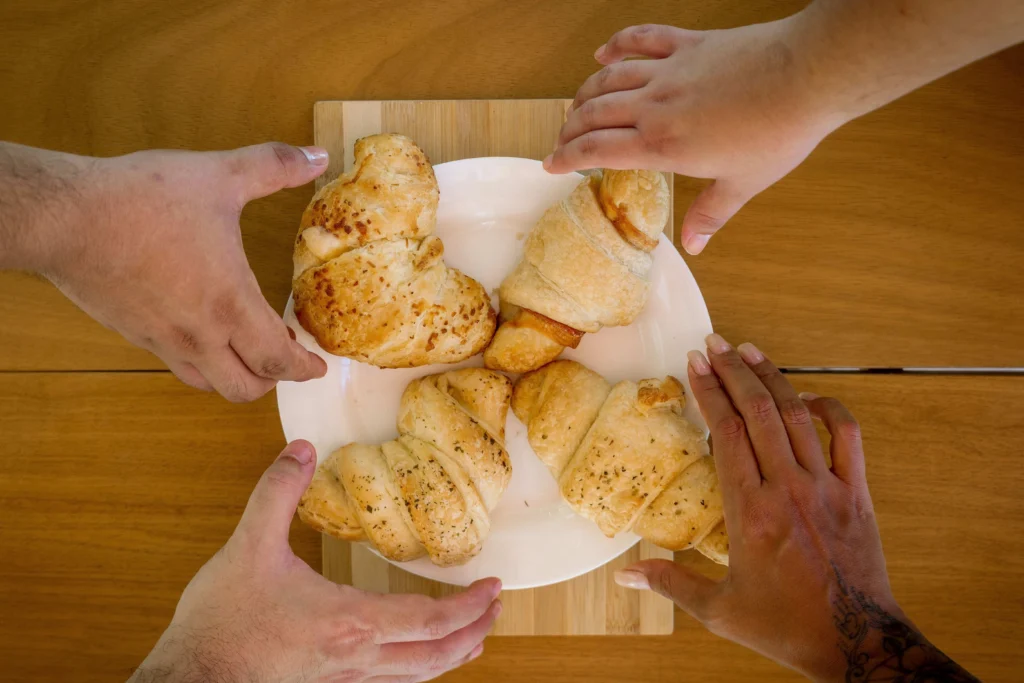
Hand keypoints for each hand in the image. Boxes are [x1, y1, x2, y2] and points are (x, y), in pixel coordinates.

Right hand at [43, 143, 329, 400]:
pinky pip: (175, 362)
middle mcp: (199, 334)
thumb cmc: (143, 200)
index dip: (303, 369)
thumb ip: (273, 167)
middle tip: (284, 358)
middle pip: (244, 388)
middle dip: (272, 381)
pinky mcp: (133, 333)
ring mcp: (163, 339)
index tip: (317, 366)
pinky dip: (200, 360)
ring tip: (246, 348)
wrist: (65, 218)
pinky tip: (201, 329)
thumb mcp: (219, 175)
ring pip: (207, 383)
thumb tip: (317, 156)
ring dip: (234, 375)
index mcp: (230, 304)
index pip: (278, 361)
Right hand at [131, 440, 501, 682]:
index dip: (468, 605)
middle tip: (495, 611)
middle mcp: (357, 658)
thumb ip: (277, 492)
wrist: (189, 680)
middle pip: (435, 655)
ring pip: (414, 676)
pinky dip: (415, 670)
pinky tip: (412, 661)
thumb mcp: (248, 546)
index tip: (494, 587)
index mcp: (349, 622)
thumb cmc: (221, 622)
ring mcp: (343, 679)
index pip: (430, 619)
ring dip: (450, 656)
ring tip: (471, 640)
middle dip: (473, 632)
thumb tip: (301, 449)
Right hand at [546, 21, 839, 254]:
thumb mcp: (742, 184)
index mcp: (663, 145)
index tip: (549, 165)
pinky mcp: (688, 44)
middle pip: (593, 114)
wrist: (808, 75)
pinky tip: (603, 53)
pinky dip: (616, 45)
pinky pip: (641, 40)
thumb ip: (711, 214)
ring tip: (575, 107)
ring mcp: (669, 71)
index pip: (596, 151)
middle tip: (561, 141)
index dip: (566, 157)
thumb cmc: (779, 133)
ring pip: (608, 79)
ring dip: (585, 93)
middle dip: (569, 129)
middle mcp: (655, 106)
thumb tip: (693, 245)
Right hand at [614, 334, 980, 681]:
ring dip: (772, 378)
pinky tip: (807, 397)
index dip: (708, 392)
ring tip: (749, 352)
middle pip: (758, 412)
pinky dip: (828, 408)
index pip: (725, 433)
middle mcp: (788, 489)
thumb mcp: (720, 610)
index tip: (693, 365)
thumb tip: (624, 575)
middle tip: (714, 343)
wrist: (857, 643)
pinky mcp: (856, 493)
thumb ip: (670, 583)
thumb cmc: (787, 627)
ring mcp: (826, 486)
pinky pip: (847, 435)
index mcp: (750, 512)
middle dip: (733, 371)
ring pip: (797, 415)